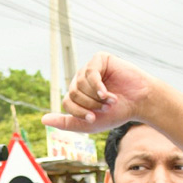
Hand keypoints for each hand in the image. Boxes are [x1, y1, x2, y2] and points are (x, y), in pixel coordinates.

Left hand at [41, 52, 159, 134]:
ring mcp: (90, 68)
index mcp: (78, 93)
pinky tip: (106, 93)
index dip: (80, 112)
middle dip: (89, 104)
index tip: (94, 118)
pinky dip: (97, 86)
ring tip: (111, 100)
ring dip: (96, 97)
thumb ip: (66, 123)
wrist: (140, 103)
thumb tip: (43, 120)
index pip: (67, 102)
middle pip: (73, 93)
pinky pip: (90, 72)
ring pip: (80, 84)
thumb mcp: (89, 123)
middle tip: (106, 107)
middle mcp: (81, 80)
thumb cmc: (117, 113)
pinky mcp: (100, 59)